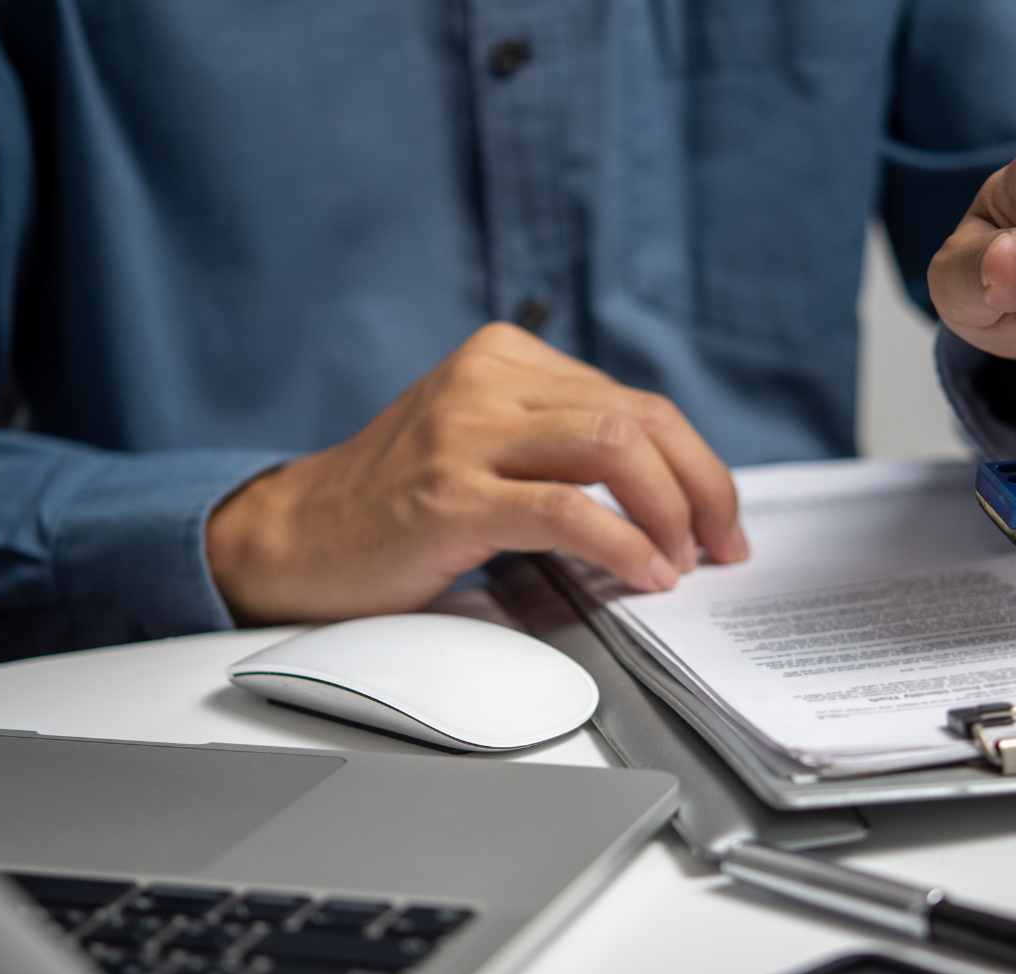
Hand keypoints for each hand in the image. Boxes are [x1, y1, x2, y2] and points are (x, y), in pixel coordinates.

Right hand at [205, 323, 748, 625]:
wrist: (294, 540)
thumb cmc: (394, 504)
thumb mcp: (482, 443)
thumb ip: (558, 443)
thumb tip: (668, 490)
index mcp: (504, 358)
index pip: (636, 401)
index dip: (697, 464)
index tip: (720, 518)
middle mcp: (486, 380)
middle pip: (641, 419)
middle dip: (703, 488)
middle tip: (721, 545)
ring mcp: (464, 435)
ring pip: (616, 450)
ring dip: (670, 513)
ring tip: (679, 562)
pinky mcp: (449, 497)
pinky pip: (566, 511)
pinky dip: (622, 545)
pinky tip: (642, 574)